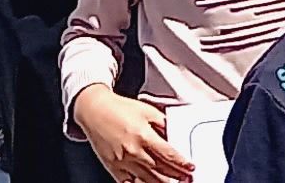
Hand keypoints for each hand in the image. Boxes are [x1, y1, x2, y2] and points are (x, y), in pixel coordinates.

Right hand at [74, 89, 192, 182]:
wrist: (94, 110)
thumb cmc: (119, 109)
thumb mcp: (146, 110)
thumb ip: (163, 123)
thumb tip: (177, 133)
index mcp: (143, 135)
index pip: (168, 154)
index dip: (181, 163)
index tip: (190, 167)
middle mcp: (133, 151)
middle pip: (160, 169)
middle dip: (176, 175)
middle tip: (186, 178)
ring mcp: (122, 162)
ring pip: (147, 180)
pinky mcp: (113, 168)